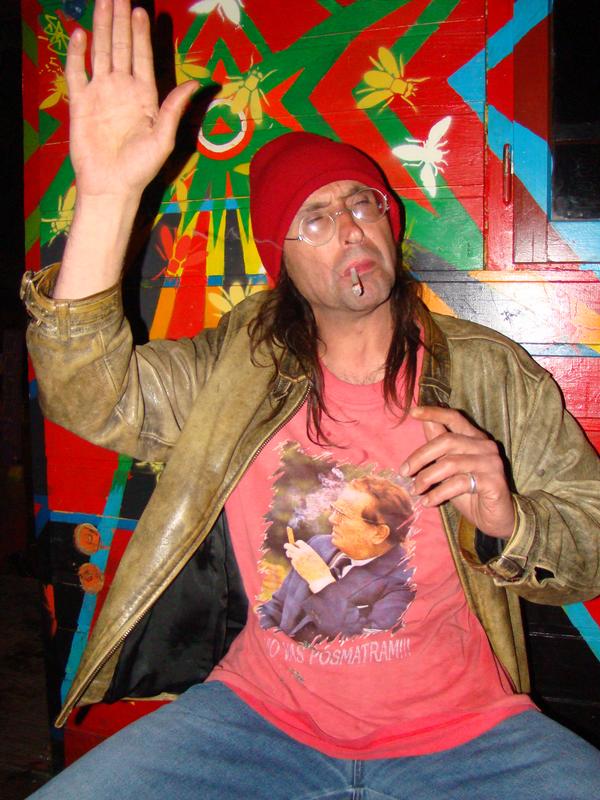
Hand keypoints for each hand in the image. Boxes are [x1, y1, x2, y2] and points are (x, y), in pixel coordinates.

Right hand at [65, 0, 198, 200]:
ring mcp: (100, 94)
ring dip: (102, 28)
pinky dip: (77, 54)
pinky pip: (77, 73)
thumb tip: (194, 85)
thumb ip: (174, 110)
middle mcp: (122, 90)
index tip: (141, 10)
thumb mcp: (163, 140)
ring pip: (101, 53)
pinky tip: (81, 35)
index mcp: (144, 97)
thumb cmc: (140, 169)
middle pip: (121, 47)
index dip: (141, 34)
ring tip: (103, 2)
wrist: (111, 186)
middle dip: (120, 21)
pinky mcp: (80, 104)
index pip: (142, 57)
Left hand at [284, 541, 332, 584]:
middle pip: (289, 546)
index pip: (298, 542)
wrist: (319, 577)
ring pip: (289, 553)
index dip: (296, 544)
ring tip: (293, 556)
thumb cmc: (319, 566)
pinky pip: (292, 561)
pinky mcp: (295, 565)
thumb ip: (307, 551)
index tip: (296, 545)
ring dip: (290, 554)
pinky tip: (299, 565)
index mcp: (308, 549)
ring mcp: (297, 559)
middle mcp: (301, 552)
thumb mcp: (314, 555)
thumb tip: (298, 548)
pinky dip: (294, 562)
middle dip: (287, 546)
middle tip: (286, 546)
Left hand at [400, 406, 514, 538]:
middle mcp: (485, 446)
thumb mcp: (449, 469)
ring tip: (416, 490)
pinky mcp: (493, 482)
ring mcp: (491, 463)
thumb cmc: (470, 493)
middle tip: (404, 471)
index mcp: (474, 438)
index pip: (454, 418)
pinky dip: (438, 493)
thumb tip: (424, 424)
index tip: (413, 412)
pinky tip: (428, 502)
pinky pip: (458, 483)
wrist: (495, 519)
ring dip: (427, 477)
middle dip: (420, 456)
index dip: (434, 413)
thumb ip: (439, 448)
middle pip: (447, 441)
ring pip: (450, 463)